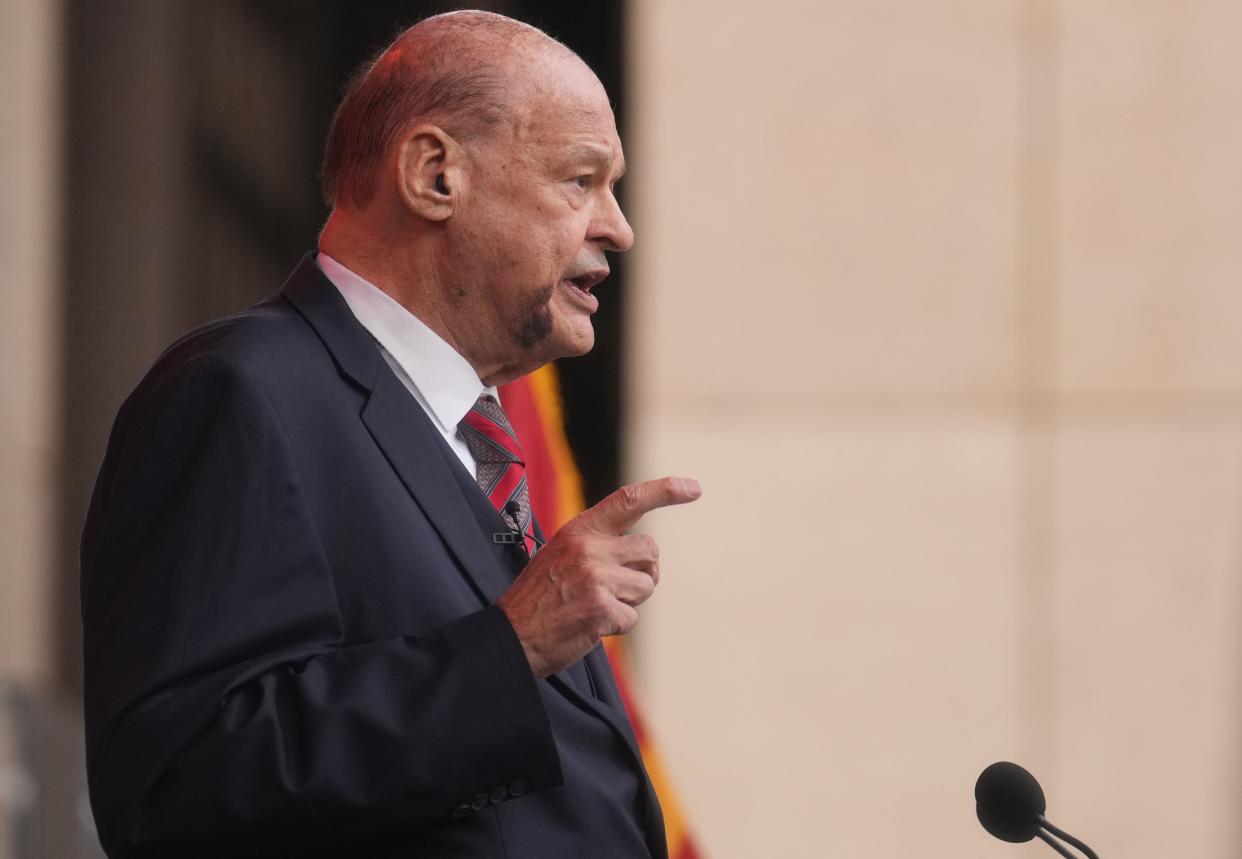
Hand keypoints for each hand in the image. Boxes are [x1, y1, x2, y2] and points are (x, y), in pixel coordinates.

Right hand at [496, 476, 701, 677]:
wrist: (510, 635)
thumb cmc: (539, 597)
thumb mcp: (561, 553)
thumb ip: (598, 544)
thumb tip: (646, 554)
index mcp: (580, 530)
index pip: (629, 500)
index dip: (665, 491)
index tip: (693, 488)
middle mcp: (590, 548)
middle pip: (650, 551)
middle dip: (642, 571)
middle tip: (615, 587)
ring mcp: (596, 578)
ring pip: (647, 585)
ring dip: (629, 600)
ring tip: (596, 605)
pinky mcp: (601, 609)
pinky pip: (632, 617)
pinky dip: (617, 625)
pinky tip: (591, 624)